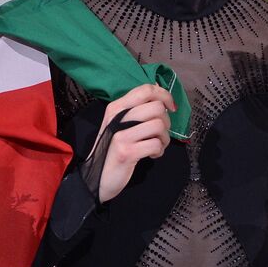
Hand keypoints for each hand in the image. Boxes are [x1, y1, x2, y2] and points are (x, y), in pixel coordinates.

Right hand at [94, 83, 175, 202]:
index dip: (165, 95)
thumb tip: (159, 91)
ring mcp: (120, 134)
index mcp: (116, 107)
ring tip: (154, 146)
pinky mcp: (126, 152)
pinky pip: (155, 145)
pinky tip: (150, 155)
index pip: (145, 89)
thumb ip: (137, 109)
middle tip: (159, 134)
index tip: (171, 108)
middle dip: (167, 122)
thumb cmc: (112, 148)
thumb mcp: (121, 124)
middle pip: (157, 107)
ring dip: (164, 139)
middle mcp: (117, 117)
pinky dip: (158, 152)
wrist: (96, 176)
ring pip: (159, 125)